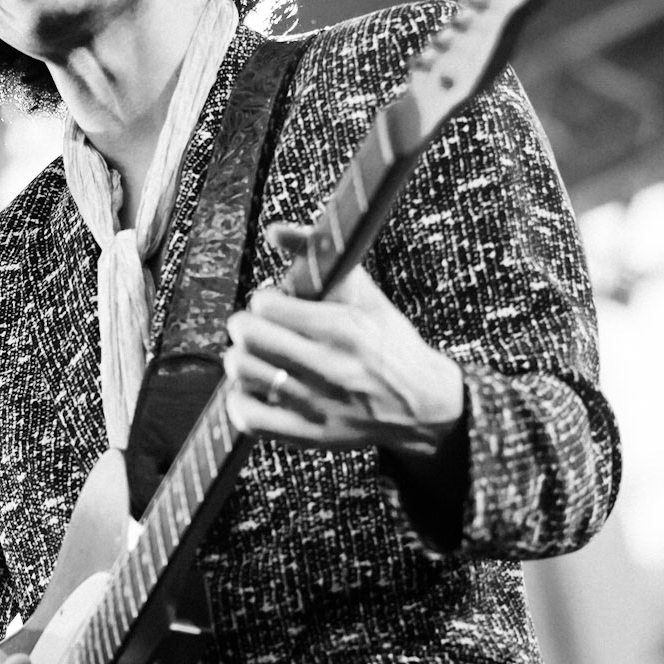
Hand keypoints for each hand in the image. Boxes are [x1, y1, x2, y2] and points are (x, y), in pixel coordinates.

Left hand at [224, 223, 463, 464]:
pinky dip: (240, 400)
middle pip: (248, 336)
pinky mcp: (308, 435)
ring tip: (259, 357)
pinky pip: (247, 417)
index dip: (266, 300)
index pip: (268, 305)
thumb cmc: (389, 344)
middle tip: (259, 328)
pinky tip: (256, 389)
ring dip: (243, 359)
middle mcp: (330, 367)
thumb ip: (319, 255)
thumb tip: (274, 229)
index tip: (278, 305)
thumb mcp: (364, 295)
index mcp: (344, 328)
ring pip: (242, 372)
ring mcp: (318, 404)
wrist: (423, 405)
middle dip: (247, 325)